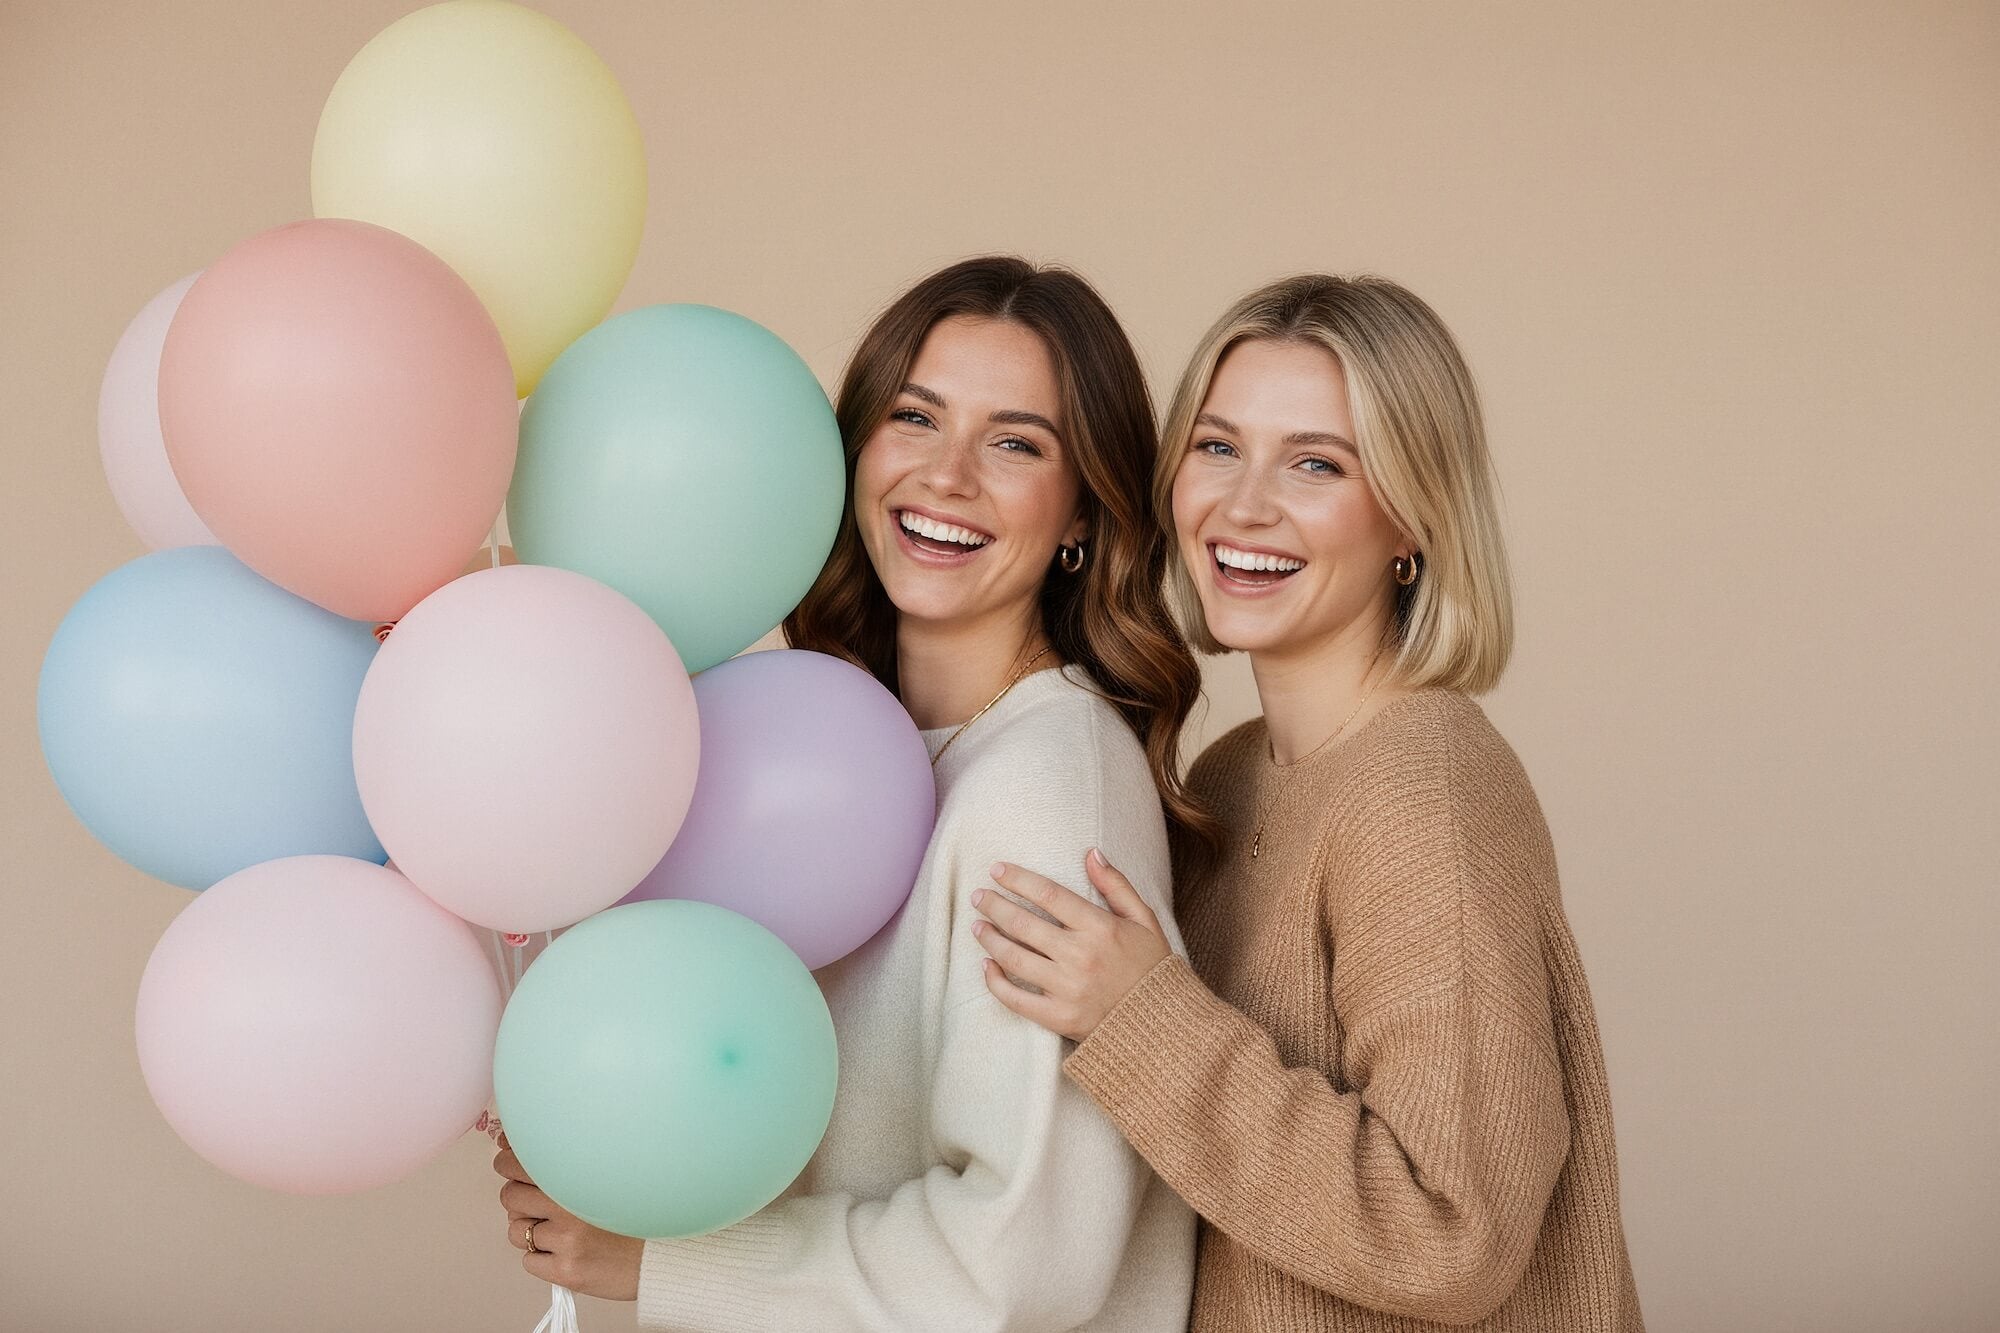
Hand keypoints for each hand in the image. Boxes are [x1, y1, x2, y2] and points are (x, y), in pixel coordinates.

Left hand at [495, 1137, 642, 1301]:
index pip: (519, 1160)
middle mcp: (569, 1204)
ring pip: (516, 1230)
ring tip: (558, 1230)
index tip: (508, 1158)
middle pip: (510, 1196)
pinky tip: (565, 1251)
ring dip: (529, 1230)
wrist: (665, 1255)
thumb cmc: (636, 1214)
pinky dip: (541, 1257)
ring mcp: (566, 1239)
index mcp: (579, 1175)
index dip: (508, 1159)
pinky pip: (528, 1260)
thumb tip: (514, 1145)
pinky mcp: (566, 1270)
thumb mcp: (606, 1175)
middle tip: (538, 1202)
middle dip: (519, 1199)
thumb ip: (568, 1162)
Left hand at [971, 849, 1170, 1041]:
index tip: (997, 870)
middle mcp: (1080, 956)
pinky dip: (995, 981)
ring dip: (989, 939)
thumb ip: (1116, 885)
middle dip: (995, 905)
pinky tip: (986, 966)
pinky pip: (1016, 998)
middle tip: (978, 896)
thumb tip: (1091, 853)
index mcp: (1100, 928)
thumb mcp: (1144, 920)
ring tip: (977, 926)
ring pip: (1014, 958)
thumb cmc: (1152, 968)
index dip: (1018, 879)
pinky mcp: (1059, 1017)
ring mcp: (1067, 989)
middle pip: (1023, 924)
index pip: (1048, 894)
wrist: (1164, 1025)